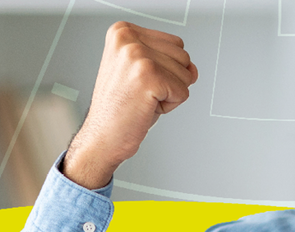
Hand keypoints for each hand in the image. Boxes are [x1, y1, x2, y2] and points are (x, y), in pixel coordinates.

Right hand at [63, 21, 198, 188]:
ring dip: (169, 93)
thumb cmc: (119, 109)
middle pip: (183, 56)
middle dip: (169, 80)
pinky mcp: (149, 76)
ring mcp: (138, 56)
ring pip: (186, 74)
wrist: (102, 138)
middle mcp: (128, 39)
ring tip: (141, 100)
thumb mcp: (143, 73)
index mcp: (122, 31)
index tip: (136, 81)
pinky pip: (183, 92)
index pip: (175, 44)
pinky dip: (169, 106)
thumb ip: (169, 61)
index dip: (163, 69)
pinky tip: (145, 107)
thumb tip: (193, 68)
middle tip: (139, 93)